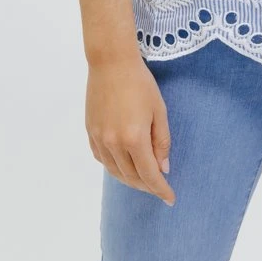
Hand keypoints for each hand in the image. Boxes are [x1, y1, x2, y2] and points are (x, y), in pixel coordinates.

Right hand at [85, 55, 175, 205]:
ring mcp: (99, 139)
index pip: (149, 175)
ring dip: (130, 180)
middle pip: (131, 177)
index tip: (170, 198)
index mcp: (134, 139)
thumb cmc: (140, 83)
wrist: (111, 62)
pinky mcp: (90, 132)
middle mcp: (113, 144)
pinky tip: (123, 164)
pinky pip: (102, 159)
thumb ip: (161, 141)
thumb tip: (163, 168)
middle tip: (159, 187)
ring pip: (115, 171)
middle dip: (147, 186)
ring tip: (143, 179)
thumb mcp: (159, 110)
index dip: (161, 190)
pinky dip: (114, 167)